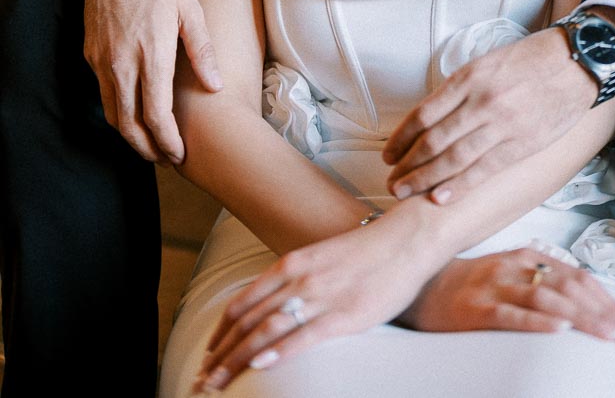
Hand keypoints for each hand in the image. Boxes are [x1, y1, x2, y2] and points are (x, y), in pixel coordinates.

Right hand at [83, 0, 221, 162]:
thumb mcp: (191, 9)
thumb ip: (202, 50)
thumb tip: (216, 86)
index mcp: (151, 53)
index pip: (156, 114)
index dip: (167, 141)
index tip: (179, 155)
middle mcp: (121, 62)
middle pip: (128, 124)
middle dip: (147, 149)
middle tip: (166, 159)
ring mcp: (102, 59)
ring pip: (112, 112)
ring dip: (130, 134)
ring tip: (152, 143)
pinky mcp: (90, 53)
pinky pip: (103, 92)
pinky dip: (118, 111)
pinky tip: (134, 111)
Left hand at [193, 218, 437, 391]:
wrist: (406, 240)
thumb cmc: (368, 252)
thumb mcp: (322, 259)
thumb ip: (299, 278)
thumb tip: (279, 304)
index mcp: (292, 263)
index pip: (243, 303)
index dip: (221, 332)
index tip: (208, 354)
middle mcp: (299, 278)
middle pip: (247, 321)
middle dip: (220, 354)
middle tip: (202, 379)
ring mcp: (320, 296)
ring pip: (266, 331)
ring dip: (237, 360)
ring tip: (217, 382)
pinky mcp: (343, 314)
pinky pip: (303, 336)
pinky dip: (278, 352)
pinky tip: (260, 365)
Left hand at [382, 27, 598, 202]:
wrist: (577, 62)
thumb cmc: (532, 59)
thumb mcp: (488, 62)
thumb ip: (462, 88)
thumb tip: (434, 117)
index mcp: (469, 78)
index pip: (423, 114)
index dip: (401, 138)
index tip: (389, 153)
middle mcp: (481, 101)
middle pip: (433, 140)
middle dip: (407, 164)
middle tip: (392, 181)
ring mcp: (502, 124)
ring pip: (453, 158)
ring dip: (425, 178)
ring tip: (405, 192)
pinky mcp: (522, 144)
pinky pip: (484, 169)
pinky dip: (460, 185)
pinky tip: (441, 197)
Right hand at [400, 247, 614, 344]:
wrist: (420, 286)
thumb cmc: (470, 284)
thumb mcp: (508, 273)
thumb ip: (540, 279)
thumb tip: (583, 297)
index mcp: (526, 256)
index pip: (577, 277)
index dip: (607, 300)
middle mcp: (515, 266)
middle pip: (569, 288)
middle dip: (604, 314)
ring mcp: (496, 285)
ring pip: (548, 300)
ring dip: (583, 320)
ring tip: (608, 337)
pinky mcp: (477, 308)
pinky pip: (512, 315)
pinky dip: (539, 323)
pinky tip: (560, 332)